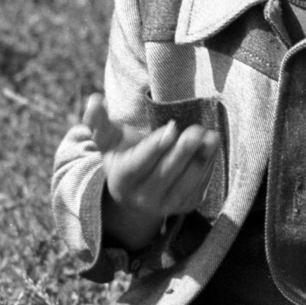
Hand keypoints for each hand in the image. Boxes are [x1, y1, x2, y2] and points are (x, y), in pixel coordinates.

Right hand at [82, 93, 220, 246]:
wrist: (140, 189)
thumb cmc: (124, 155)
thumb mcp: (108, 140)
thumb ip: (98, 121)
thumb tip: (94, 99)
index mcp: (122, 179)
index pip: (138, 164)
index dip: (155, 146)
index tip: (171, 127)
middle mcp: (143, 198)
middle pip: (166, 172)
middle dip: (183, 150)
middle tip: (196, 129)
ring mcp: (166, 204)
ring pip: (188, 180)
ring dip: (202, 156)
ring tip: (210, 135)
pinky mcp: (187, 205)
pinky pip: (201, 184)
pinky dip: (209, 164)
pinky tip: (211, 145)